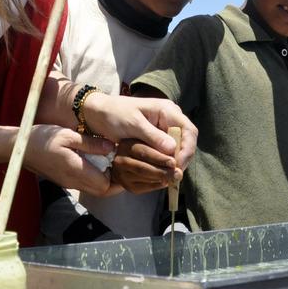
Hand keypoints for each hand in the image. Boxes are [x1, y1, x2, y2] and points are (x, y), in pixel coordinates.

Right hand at [23, 124, 119, 195]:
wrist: (19, 148)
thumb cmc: (42, 138)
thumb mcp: (68, 135)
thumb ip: (90, 143)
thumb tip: (112, 148)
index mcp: (75, 170)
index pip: (105, 185)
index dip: (117, 177)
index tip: (121, 161)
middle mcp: (73, 181)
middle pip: (102, 192)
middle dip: (115, 181)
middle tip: (120, 163)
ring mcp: (68, 183)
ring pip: (94, 190)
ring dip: (105, 180)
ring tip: (110, 162)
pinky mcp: (64, 181)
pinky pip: (85, 185)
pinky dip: (95, 178)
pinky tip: (96, 162)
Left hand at [81, 93, 196, 168]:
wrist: (98, 114)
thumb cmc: (114, 115)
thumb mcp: (133, 125)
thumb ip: (153, 136)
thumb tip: (173, 150)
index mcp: (167, 111)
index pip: (189, 131)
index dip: (187, 150)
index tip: (177, 166)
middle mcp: (170, 119)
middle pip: (186, 141)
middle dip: (181, 159)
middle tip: (172, 177)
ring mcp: (164, 129)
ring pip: (178, 149)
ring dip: (174, 163)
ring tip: (166, 177)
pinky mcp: (157, 138)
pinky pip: (168, 151)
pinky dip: (165, 162)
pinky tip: (160, 172)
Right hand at [110, 138, 178, 192]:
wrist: (129, 160)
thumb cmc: (145, 145)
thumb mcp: (150, 136)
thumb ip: (159, 140)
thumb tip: (173, 148)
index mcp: (126, 143)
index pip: (143, 152)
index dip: (160, 158)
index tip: (173, 161)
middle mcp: (120, 159)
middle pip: (142, 167)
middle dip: (162, 170)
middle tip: (177, 172)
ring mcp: (121, 173)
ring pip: (143, 177)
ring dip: (161, 178)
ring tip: (174, 176)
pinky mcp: (126, 185)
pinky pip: (143, 187)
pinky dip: (156, 185)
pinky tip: (165, 181)